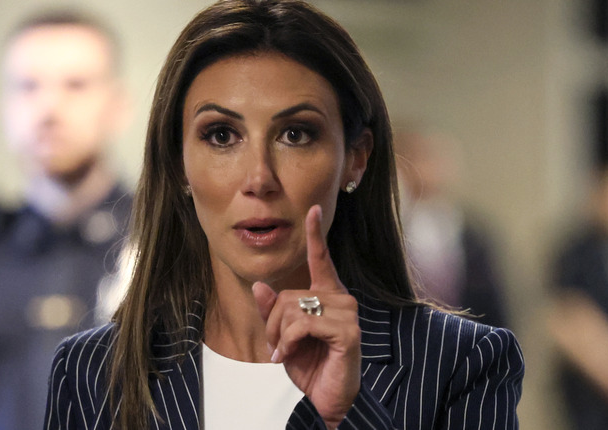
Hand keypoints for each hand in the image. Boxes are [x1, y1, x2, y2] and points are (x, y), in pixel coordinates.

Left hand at [252, 205, 360, 428]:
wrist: (327, 398)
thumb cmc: (310, 365)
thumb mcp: (283, 336)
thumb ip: (272, 312)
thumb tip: (260, 286)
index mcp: (327, 295)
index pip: (320, 259)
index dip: (315, 234)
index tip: (312, 209)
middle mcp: (340, 299)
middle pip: (289, 294)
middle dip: (273, 323)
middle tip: (276, 346)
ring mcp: (347, 314)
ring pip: (294, 308)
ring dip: (280, 334)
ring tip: (283, 353)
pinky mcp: (347, 332)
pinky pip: (303, 324)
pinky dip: (289, 342)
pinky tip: (289, 356)